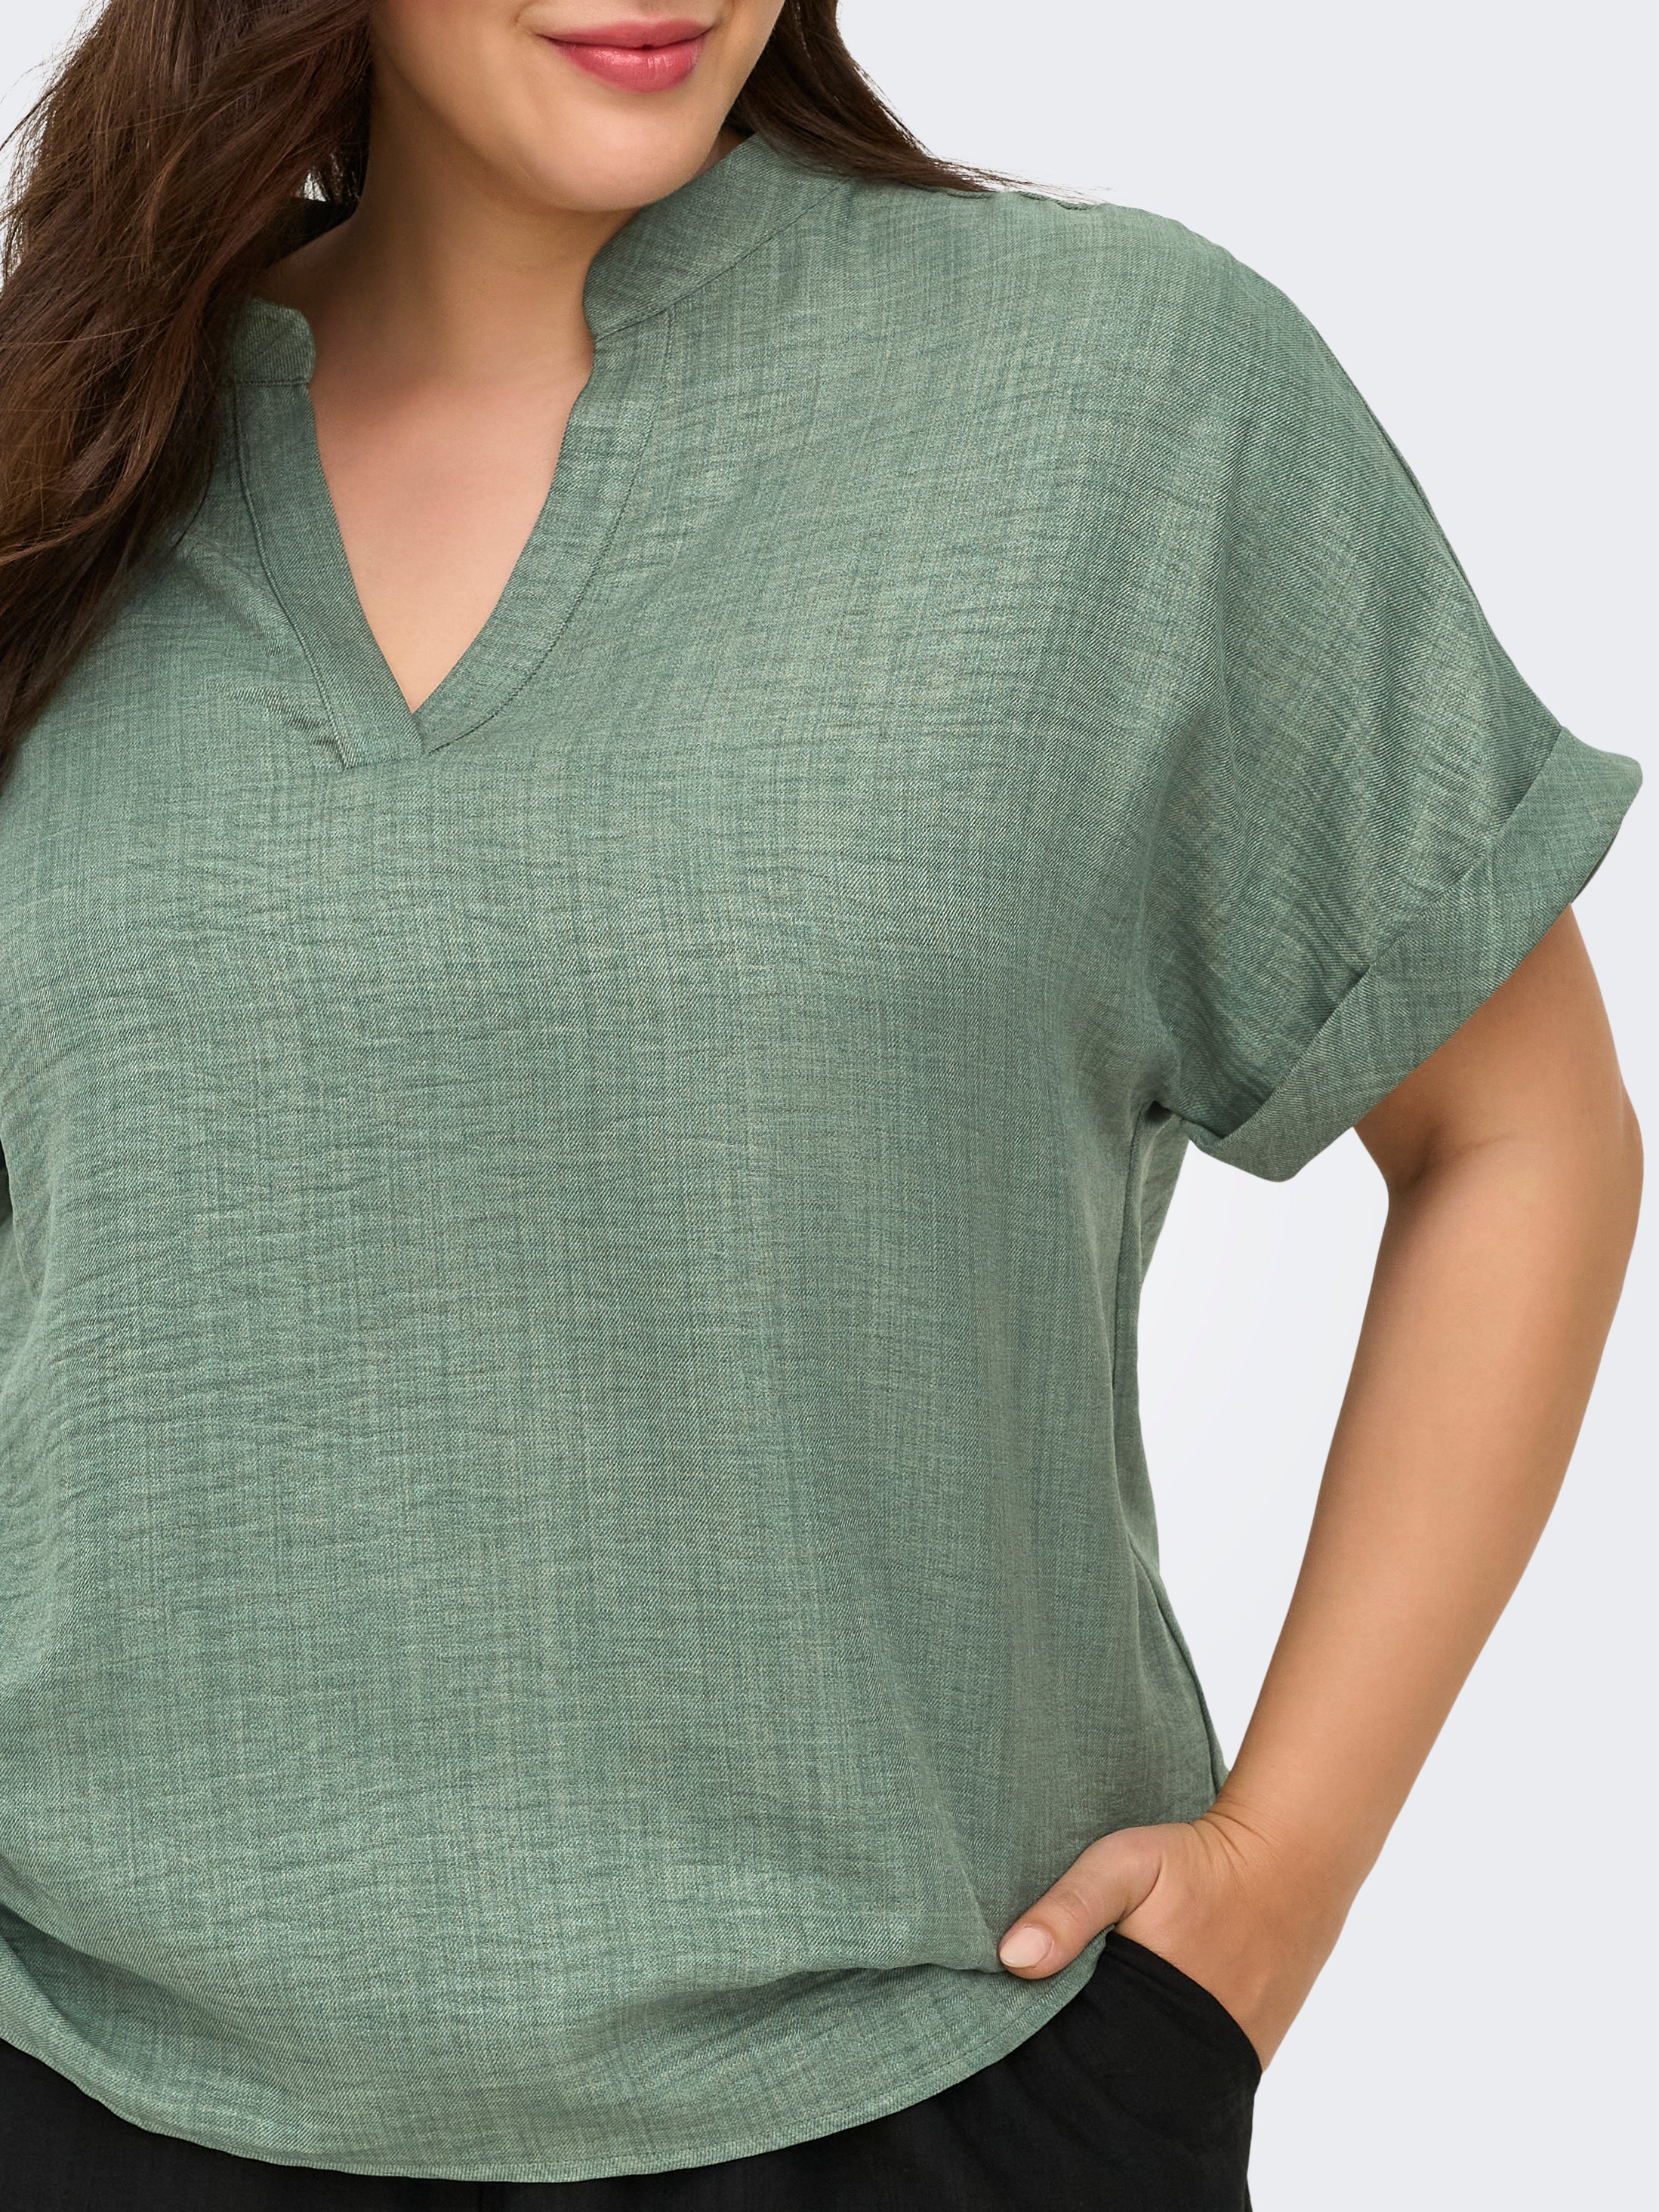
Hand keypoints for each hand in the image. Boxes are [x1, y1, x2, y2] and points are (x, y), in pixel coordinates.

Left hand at [995, 1806, 1347, 2068]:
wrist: (1289, 1864)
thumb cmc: (1200, 1864)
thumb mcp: (1125, 1866)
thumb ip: (1070, 1908)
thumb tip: (1012, 1958)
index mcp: (1145, 2017)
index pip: (1079, 2064)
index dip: (1044, 2049)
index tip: (1013, 2028)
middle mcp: (1188, 2059)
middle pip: (1115, 2082)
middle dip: (1081, 2064)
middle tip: (1048, 2031)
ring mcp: (1222, 2064)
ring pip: (1154, 2084)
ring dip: (1123, 2065)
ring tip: (1095, 2028)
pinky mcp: (1246, 2057)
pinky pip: (1191, 2075)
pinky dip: (1162, 2061)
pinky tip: (1141, 2028)